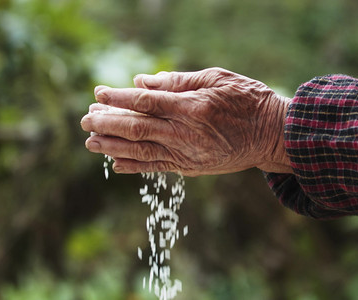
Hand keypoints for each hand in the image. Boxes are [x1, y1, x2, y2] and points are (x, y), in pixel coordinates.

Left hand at [80, 67, 291, 175]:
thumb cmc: (247, 100)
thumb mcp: (216, 79)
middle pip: (137, 129)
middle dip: (107, 124)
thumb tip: (141, 82)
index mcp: (192, 107)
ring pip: (142, 152)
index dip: (118, 98)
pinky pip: (157, 167)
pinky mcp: (191, 168)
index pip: (145, 102)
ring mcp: (188, 154)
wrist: (273, 135)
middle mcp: (186, 134)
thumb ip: (177, 81)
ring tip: (91, 143)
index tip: (98, 93)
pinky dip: (135, 166)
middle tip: (85, 120)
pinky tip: (116, 163)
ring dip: (113, 147)